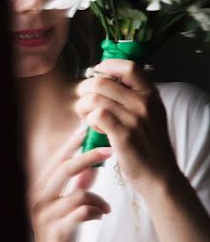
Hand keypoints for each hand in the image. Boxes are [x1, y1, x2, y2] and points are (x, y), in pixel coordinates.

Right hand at [29, 129, 112, 241]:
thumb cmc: (58, 237)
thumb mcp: (66, 207)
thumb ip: (76, 186)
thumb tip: (91, 165)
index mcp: (38, 189)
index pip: (55, 160)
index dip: (72, 144)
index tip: (89, 131)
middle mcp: (37, 199)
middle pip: (64, 169)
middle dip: (89, 156)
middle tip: (110, 149)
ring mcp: (46, 215)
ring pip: (78, 192)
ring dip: (97, 198)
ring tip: (104, 208)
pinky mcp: (57, 231)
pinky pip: (82, 212)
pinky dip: (96, 211)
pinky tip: (100, 216)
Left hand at [75, 59, 179, 191]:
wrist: (159, 174)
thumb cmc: (147, 144)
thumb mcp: (148, 114)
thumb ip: (131, 97)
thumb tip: (101, 80)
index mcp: (151, 94)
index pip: (129, 66)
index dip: (106, 66)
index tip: (95, 75)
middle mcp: (144, 103)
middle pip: (103, 81)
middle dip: (84, 89)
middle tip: (83, 102)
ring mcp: (135, 118)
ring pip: (96, 98)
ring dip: (84, 106)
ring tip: (88, 116)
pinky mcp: (124, 135)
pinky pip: (97, 115)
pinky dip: (90, 120)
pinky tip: (95, 127)